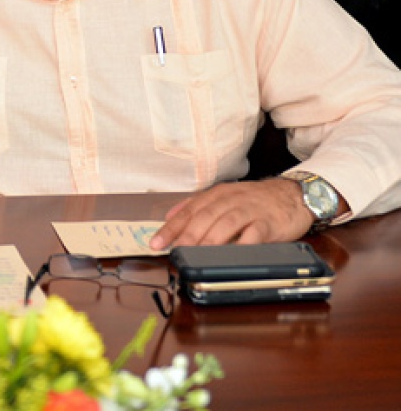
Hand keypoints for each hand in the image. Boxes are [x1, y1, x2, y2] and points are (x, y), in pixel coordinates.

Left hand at [149, 178, 313, 248]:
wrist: (293, 194)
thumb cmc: (254, 200)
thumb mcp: (224, 197)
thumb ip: (198, 206)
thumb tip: (169, 218)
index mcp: (216, 195)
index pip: (189, 210)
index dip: (171, 227)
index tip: (157, 243)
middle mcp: (230, 200)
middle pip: (205, 216)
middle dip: (188, 235)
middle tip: (176, 251)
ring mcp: (250, 210)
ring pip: (226, 223)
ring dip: (210, 240)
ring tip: (197, 255)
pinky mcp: (269, 222)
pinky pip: (254, 234)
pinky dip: (243, 244)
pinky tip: (233, 255)